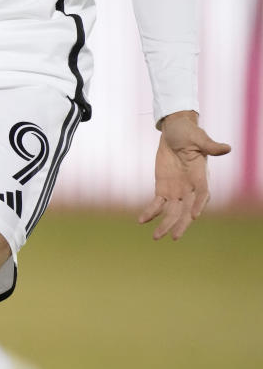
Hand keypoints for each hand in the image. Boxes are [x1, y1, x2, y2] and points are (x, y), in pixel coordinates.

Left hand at [138, 110, 230, 240]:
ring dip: (164, 224)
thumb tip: (227, 148)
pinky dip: (150, 213)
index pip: (202, 194)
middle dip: (181, 223)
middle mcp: (190, 187)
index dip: (199, 204)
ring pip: (171, 212)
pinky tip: (141, 221)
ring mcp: (176, 190)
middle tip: (174, 237)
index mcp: (200, 176)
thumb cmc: (188, 133)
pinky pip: (156, 204)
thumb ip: (210, 145)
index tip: (195, 216)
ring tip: (156, 237)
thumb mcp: (198, 138)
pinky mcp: (163, 189)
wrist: (174, 131)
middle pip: (187, 209)